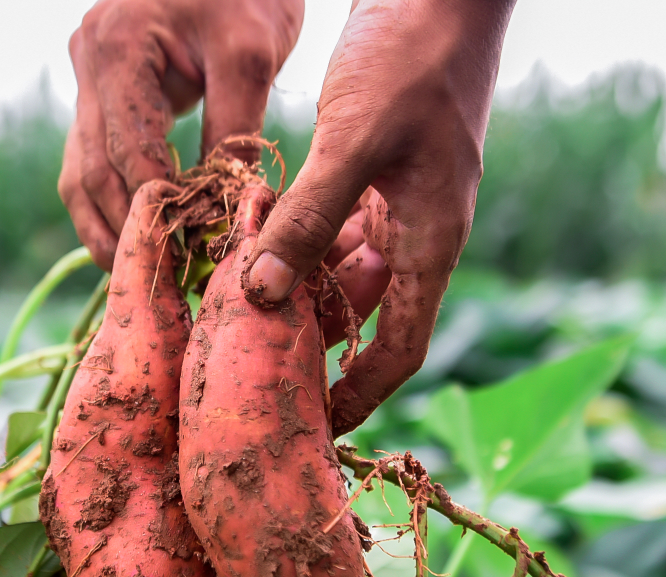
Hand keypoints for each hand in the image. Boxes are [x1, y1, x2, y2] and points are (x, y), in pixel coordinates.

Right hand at [60, 0, 303, 270]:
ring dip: (106, 227)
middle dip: (127, 230)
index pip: (131, 154)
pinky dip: (109, 201)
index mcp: (117, 49)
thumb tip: (225, 209)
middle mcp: (87, 63)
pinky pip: (91, 157)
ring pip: (80, 171)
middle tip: (163, 283)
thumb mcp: (251, 53)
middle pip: (94, 171)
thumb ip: (233, 130)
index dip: (158, 212)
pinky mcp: (99, 90)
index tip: (190, 258)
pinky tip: (132, 240)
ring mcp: (86, 76)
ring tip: (138, 276)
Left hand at [242, 0, 516, 435]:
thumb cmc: (412, 58)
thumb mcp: (354, 140)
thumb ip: (307, 217)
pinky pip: (330, 228)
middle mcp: (417, 235)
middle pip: (364, 318)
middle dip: (313, 348)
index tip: (314, 428)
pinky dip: (293, 240)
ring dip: (295, 291)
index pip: (399, 348)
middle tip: (250, 374)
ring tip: (234, 316)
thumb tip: (259, 295)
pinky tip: (247, 244)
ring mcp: (396, 205)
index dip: (359, 394)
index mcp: (431, 242)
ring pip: (340, 273)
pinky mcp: (373, 175)